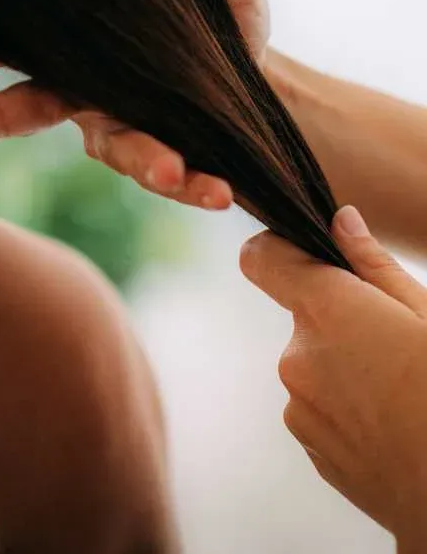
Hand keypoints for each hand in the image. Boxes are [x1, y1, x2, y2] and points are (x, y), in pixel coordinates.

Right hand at [0, 0, 268, 210]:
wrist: (247, 72)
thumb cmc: (210, 9)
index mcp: (68, 29)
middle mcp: (73, 80)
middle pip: (8, 102)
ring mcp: (107, 119)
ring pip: (109, 148)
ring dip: (126, 155)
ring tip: (169, 168)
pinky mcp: (150, 149)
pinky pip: (163, 166)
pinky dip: (189, 178)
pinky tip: (213, 188)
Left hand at [241, 208, 426, 545]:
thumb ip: (374, 266)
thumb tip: (340, 220)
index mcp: (328, 311)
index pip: (261, 259)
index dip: (277, 250)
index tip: (304, 256)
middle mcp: (298, 355)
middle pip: (304, 317)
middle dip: (340, 322)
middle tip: (397, 346)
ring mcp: (299, 404)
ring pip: (315, 365)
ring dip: (346, 370)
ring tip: (401, 394)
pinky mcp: (308, 443)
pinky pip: (319, 406)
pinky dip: (347, 408)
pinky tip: (391, 425)